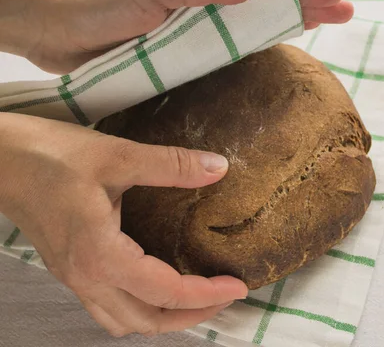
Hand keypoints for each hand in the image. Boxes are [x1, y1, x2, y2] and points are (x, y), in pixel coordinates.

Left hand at [0, 0, 352, 73]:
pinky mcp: (178, 52)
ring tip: (318, 30)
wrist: (53, 26)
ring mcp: (192, 26)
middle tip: (344, 13)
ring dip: (284, 27)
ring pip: (250, 26)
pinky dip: (250, 51)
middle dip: (306, 5)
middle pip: (266, 2)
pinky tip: (267, 55)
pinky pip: (223, 52)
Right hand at [0, 112, 245, 336]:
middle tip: (225, 295)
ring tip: (197, 298)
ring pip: (124, 321)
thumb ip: (171, 164)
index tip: (238, 285)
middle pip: (147, 321)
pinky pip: (108, 308)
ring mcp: (74, 278)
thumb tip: (219, 168)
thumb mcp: (116, 156)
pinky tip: (156, 285)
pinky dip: (139, 308)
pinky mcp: (69, 270)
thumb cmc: (50, 156)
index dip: (206, 294)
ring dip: (164, 317)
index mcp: (101, 255)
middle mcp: (86, 278)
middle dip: (191, 315)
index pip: (165, 291)